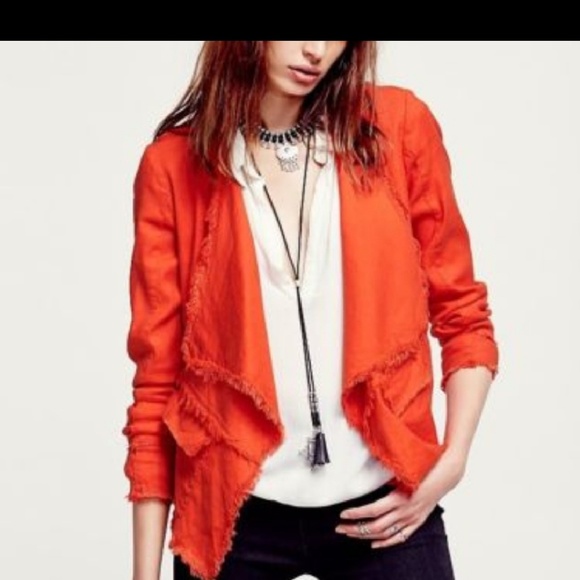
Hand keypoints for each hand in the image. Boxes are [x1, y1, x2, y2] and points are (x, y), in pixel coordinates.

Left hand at [335, 449, 465, 547]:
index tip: (343, 513)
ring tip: (351, 533)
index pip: (373, 510)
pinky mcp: (417, 521)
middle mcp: (405, 511)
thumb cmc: (423, 468)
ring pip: (385, 534)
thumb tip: (366, 474)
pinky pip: (400, 537)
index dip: (357, 513)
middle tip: (339, 528)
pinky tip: (374, 543)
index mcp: (400, 497)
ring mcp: (411, 519)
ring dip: (365, 535)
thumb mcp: (403, 470)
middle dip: (355, 528)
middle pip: (375, 526)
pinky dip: (386, 543)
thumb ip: (386, 475)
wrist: (446, 475)